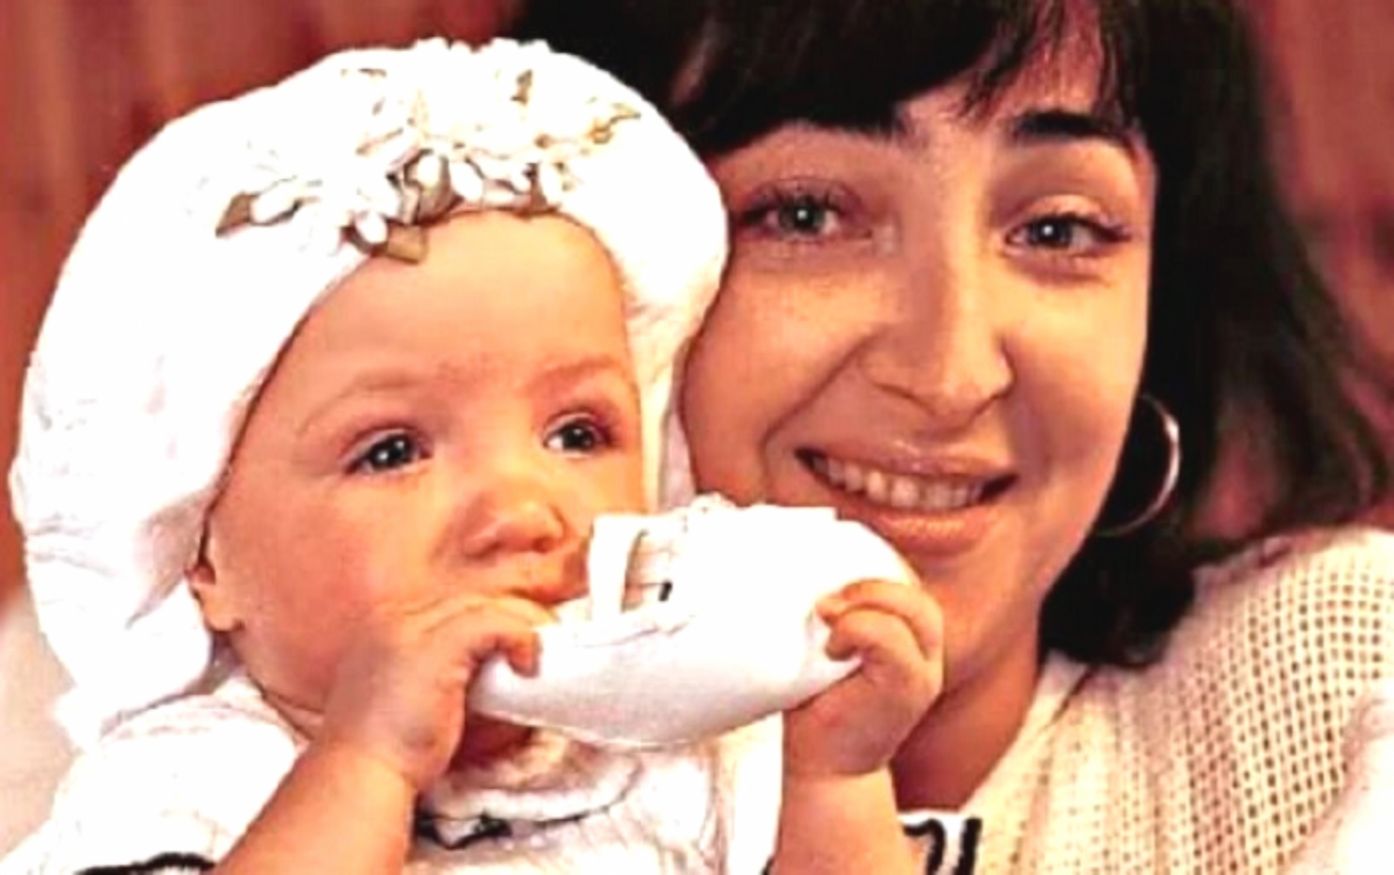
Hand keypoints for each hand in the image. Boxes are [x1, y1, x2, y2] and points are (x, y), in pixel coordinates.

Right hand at [310, 592, 550, 790]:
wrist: (362, 773)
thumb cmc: (388, 748)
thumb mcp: (414, 694)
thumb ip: (445, 670)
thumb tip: (497, 663)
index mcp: (390, 624)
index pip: (457, 601)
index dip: (492, 617)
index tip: (516, 645)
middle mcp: (400, 616)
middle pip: (474, 595)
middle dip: (513, 616)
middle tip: (537, 646)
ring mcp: (415, 625)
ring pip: (489, 603)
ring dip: (524, 627)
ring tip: (535, 657)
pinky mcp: (438, 644)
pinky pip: (497, 622)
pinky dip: (521, 639)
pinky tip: (527, 666)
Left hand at [783, 579, 942, 777]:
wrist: (826, 769)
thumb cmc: (820, 706)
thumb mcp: (828, 648)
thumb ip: (835, 613)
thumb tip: (799, 568)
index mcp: (912, 639)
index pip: (910, 585)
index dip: (873, 573)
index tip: (830, 587)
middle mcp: (927, 655)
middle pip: (917, 594)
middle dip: (869, 585)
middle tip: (826, 605)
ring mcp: (923, 673)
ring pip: (913, 610)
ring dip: (863, 605)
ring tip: (829, 624)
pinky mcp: (907, 689)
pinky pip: (891, 638)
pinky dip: (857, 629)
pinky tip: (832, 649)